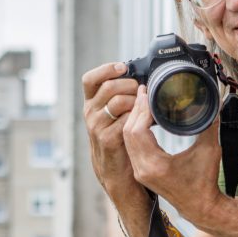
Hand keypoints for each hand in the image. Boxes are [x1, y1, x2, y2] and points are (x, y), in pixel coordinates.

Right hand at [81, 62, 142, 195]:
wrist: (115, 169)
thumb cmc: (120, 136)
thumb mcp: (115, 113)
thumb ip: (120, 94)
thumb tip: (141, 76)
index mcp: (91, 102)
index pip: (90, 79)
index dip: (106, 69)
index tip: (124, 67)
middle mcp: (90, 112)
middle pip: (109, 87)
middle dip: (130, 85)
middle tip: (142, 91)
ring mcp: (96, 126)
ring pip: (117, 101)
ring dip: (135, 101)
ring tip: (146, 106)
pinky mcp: (106, 139)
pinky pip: (125, 120)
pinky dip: (138, 117)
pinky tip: (147, 120)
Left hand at [122, 84, 228, 223]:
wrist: (200, 206)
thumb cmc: (205, 181)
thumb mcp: (210, 150)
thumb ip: (209, 124)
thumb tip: (215, 101)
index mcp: (154, 165)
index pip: (137, 131)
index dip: (141, 110)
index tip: (147, 93)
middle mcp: (142, 169)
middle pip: (128, 133)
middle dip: (135, 110)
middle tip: (143, 92)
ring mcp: (139, 171)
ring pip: (127, 139)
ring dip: (133, 119)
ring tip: (142, 101)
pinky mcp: (140, 171)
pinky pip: (131, 146)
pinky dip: (135, 130)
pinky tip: (143, 118)